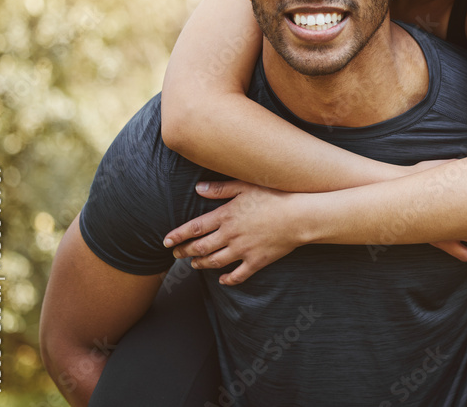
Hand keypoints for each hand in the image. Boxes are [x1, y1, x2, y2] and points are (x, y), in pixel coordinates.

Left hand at [163, 180, 305, 285]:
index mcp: (226, 216)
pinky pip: (238, 275)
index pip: (194, 228)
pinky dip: (228, 279)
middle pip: (200, 247)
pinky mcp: (257, 261)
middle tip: (176, 254)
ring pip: (215, 262)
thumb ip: (220, 188)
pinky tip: (222, 280)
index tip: (166, 241)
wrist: (300, 216)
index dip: (178, 236)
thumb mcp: (246, 185)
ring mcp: (243, 250)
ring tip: (194, 265)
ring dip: (201, 264)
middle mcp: (230, 235)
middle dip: (185, 252)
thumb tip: (197, 188)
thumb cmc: (275, 196)